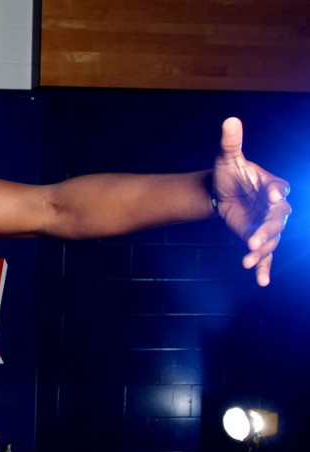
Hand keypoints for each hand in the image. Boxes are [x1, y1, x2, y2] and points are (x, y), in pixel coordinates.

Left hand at [213, 117, 291, 286]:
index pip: (279, 190)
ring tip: (247, 260)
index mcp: (272, 185)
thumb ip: (231, 143)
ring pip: (271, 239)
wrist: (222, 190)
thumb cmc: (229, 173)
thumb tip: (230, 120)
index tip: (275, 196)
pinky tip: (261, 281)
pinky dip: (263, 267)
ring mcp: (268, 224)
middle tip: (253, 240)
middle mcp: (276, 207)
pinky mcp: (258, 238)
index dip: (278, 193)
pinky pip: (264, 254)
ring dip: (261, 251)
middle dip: (267, 230)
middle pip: (278, 220)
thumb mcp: (227, 158)